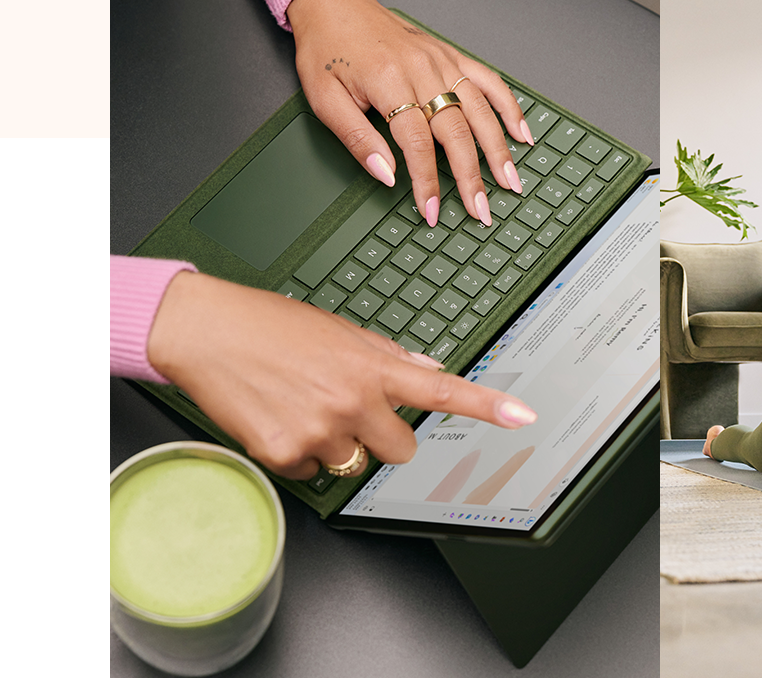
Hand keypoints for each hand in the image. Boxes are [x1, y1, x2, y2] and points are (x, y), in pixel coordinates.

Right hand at [147, 272, 537, 479]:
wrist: (204, 331)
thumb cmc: (268, 325)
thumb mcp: (337, 331)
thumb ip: (385, 356)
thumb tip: (425, 368)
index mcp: (372, 366)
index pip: (441, 390)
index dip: (487, 406)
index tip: (522, 416)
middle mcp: (352, 401)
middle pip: (400, 450)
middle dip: (382, 436)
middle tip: (348, 409)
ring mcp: (319, 431)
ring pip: (353, 464)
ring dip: (337, 444)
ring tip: (301, 405)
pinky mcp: (284, 455)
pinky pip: (311, 472)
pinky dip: (299, 453)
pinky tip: (278, 418)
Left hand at [286, 0, 531, 227]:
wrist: (334, 3)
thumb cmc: (327, 50)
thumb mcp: (325, 99)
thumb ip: (358, 140)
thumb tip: (387, 176)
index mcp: (389, 81)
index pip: (417, 144)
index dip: (427, 181)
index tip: (432, 210)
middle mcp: (421, 69)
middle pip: (457, 132)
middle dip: (472, 177)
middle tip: (481, 210)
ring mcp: (441, 61)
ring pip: (480, 111)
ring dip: (499, 150)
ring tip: (511, 182)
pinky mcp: (450, 55)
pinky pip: (488, 81)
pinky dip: (509, 108)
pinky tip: (521, 134)